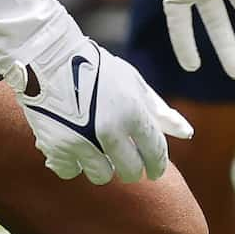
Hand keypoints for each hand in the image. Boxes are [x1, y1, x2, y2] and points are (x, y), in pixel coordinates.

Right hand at [15, 36, 192, 184]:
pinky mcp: (56, 147)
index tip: (154, 171)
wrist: (48, 57)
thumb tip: (187, 134)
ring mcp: (82, 141)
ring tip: (95, 148)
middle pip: (131, 171)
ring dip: (101, 166)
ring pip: (102, 176)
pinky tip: (73, 147)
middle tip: (124, 161)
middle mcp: (110, 131)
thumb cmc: (96, 68)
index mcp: (133, 112)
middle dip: (131, 169)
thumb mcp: (133, 83)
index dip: (157, 165)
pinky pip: (71, 172)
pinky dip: (73, 163)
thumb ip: (160, 111)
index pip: (155, 153)